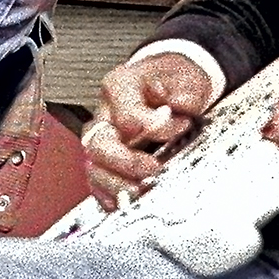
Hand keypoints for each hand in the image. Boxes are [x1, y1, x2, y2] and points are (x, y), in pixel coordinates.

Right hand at [82, 53, 214, 209]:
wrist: (170, 84)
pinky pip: (96, 179)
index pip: (128, 116)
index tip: (181, 126)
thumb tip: (179, 106)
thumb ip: (184, 92)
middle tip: (153, 170)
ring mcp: (103, 135)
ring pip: (93, 165)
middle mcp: (106, 112)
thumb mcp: (185, 76)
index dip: (156, 128)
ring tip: (140, 190)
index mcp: (120, 85)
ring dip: (116, 183)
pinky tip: (121, 201)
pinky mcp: (106, 155)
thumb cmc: (172, 80)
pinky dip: (107, 193)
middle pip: (98, 143)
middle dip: (126, 163)